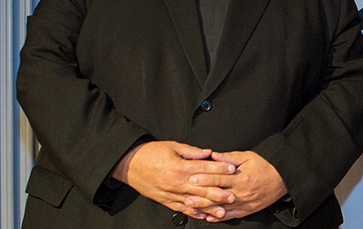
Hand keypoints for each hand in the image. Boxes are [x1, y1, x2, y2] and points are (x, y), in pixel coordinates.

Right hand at [117, 141, 235, 220]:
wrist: (130, 165)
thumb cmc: (151, 153)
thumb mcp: (173, 146)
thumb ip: (192, 151)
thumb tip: (208, 153)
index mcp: (180, 167)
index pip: (205, 168)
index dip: (220, 168)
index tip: (232, 169)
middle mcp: (177, 183)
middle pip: (203, 189)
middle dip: (219, 193)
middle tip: (233, 196)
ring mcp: (171, 194)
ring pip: (195, 202)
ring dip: (210, 208)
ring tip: (222, 211)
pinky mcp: (166, 201)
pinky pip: (183, 209)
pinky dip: (194, 213)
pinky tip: (204, 216)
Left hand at [185, 151, 287, 221]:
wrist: (283, 179)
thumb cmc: (266, 165)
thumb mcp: (248, 157)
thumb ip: (229, 158)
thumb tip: (214, 155)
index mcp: (241, 178)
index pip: (218, 179)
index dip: (204, 178)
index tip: (191, 178)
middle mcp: (241, 193)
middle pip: (217, 195)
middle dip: (200, 196)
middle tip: (186, 195)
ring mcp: (243, 204)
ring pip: (221, 208)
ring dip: (205, 208)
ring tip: (192, 208)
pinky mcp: (246, 211)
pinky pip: (230, 216)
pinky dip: (218, 218)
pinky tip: (207, 217)